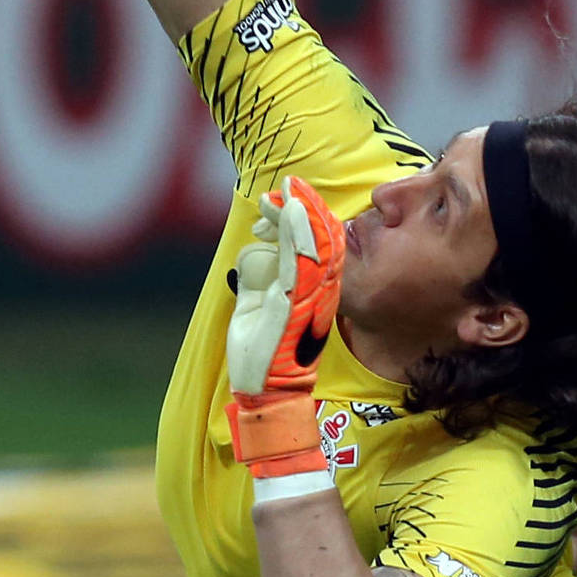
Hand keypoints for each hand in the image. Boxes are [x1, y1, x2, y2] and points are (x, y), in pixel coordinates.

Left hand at [224, 178, 345, 477]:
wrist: (266, 391)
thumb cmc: (262, 351)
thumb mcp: (256, 302)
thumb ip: (259, 274)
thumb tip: (254, 249)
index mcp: (311, 290)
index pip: (316, 244)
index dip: (301, 217)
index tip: (278, 198)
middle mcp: (319, 291)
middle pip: (322, 238)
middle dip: (304, 207)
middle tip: (285, 186)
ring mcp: (312, 296)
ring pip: (316, 244)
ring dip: (300, 212)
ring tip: (284, 192)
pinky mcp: (299, 303)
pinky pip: (304, 261)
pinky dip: (298, 232)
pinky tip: (289, 211)